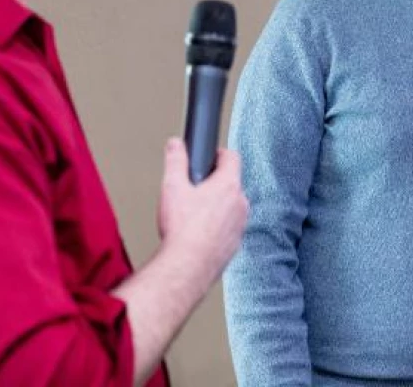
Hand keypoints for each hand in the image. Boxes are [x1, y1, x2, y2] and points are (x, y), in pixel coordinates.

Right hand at [155, 137, 248, 289]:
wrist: (187, 267)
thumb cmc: (183, 230)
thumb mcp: (172, 186)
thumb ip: (175, 160)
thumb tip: (175, 144)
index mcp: (228, 185)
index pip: (232, 157)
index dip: (219, 154)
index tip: (209, 157)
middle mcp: (240, 204)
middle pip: (231, 183)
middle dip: (214, 183)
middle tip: (194, 190)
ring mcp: (240, 226)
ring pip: (231, 207)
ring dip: (217, 207)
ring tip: (193, 215)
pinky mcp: (235, 244)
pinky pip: (229, 228)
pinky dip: (217, 227)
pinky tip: (198, 233)